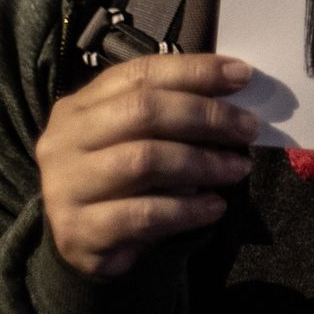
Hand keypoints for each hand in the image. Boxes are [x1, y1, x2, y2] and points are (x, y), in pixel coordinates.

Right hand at [38, 54, 258, 277]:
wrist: (71, 242)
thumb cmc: (114, 179)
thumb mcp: (133, 138)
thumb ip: (170, 112)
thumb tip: (234, 91)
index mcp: (80, 106)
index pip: (141, 74)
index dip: (194, 71)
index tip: (241, 75)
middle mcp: (65, 140)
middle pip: (143, 111)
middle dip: (206, 116)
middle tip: (248, 129)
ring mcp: (66, 186)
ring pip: (144, 161)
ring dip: (202, 163)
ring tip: (238, 169)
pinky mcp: (77, 231)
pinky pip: (143, 214)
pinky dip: (187, 209)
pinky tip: (214, 207)